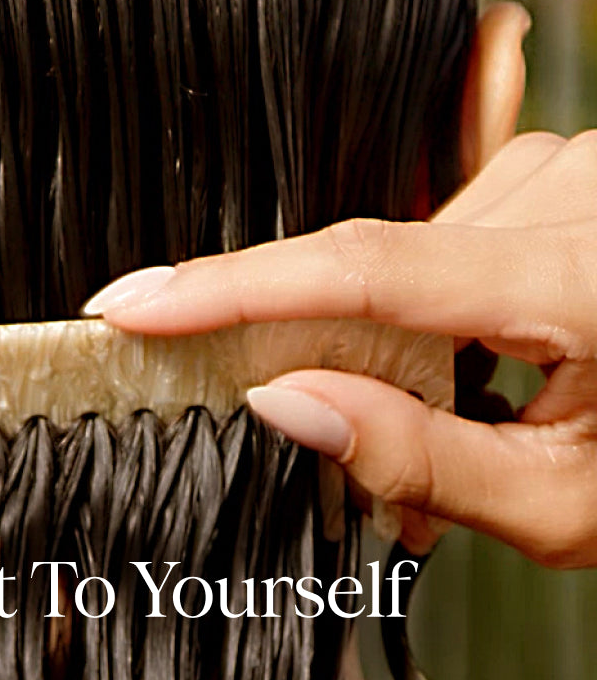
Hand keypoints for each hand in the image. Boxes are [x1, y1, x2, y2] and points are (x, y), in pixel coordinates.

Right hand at [84, 132, 596, 567]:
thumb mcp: (558, 504)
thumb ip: (415, 459)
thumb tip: (281, 402)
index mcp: (583, 277)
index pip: (361, 269)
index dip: (227, 288)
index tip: (129, 307)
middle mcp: (573, 195)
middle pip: (373, 270)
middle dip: (329, 366)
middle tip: (344, 463)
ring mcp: (569, 174)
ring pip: (406, 258)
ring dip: (393, 351)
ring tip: (454, 432)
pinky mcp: (557, 178)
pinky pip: (445, 237)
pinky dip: (429, 315)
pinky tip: (470, 371)